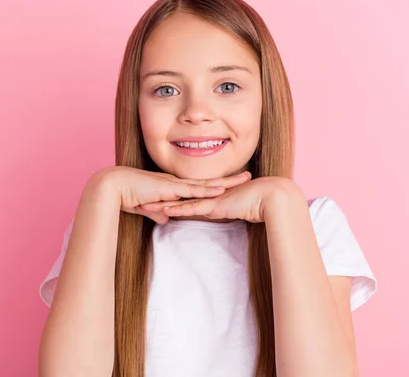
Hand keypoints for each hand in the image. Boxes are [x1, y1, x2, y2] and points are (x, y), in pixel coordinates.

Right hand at [89, 166, 251, 223]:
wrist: (114, 188)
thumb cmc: (128, 196)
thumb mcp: (148, 208)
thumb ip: (158, 212)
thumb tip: (166, 219)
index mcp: (174, 187)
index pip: (200, 186)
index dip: (216, 185)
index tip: (232, 184)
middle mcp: (178, 183)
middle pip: (208, 181)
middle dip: (229, 179)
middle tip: (248, 175)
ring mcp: (175, 185)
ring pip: (205, 183)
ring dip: (225, 182)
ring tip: (243, 179)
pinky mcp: (169, 189)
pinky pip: (192, 190)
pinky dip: (207, 190)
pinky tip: (221, 189)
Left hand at [140, 175, 301, 222]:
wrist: (269, 197)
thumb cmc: (255, 203)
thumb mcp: (232, 208)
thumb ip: (221, 210)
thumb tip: (212, 213)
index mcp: (208, 197)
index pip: (182, 198)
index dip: (166, 199)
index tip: (150, 200)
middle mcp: (206, 196)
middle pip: (176, 197)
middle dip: (157, 199)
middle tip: (139, 200)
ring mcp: (210, 199)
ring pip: (180, 202)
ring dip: (162, 205)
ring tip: (144, 206)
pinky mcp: (215, 205)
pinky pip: (194, 208)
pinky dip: (179, 209)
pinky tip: (166, 211)